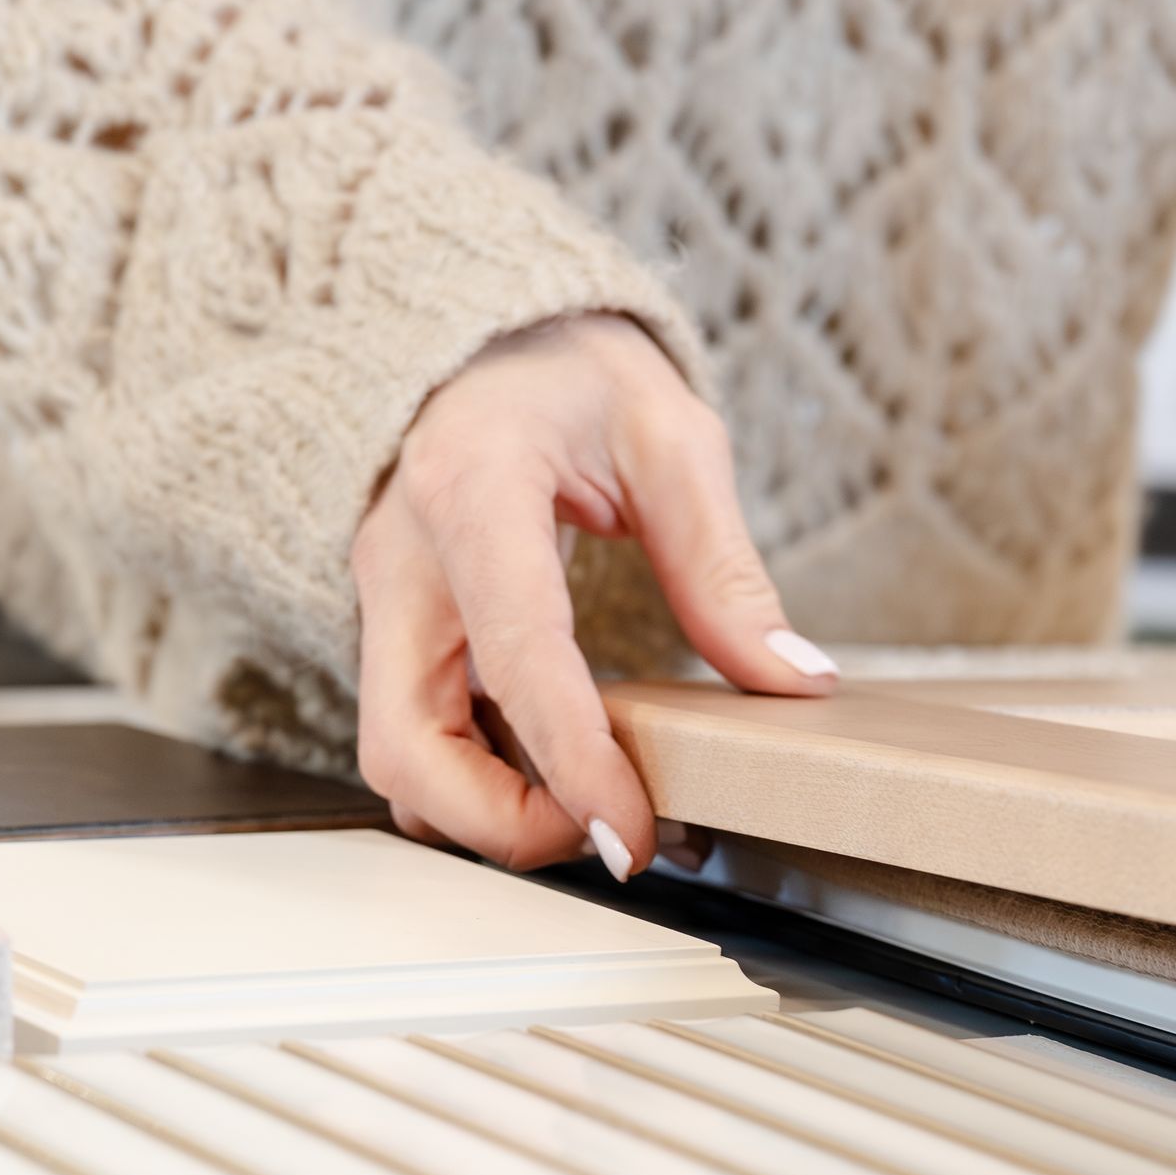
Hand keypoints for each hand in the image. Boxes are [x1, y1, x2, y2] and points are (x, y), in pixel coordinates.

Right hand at [352, 312, 835, 876]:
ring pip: (395, 761)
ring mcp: (382, 602)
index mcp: (470, 489)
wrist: (478, 335)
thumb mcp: (670, 436)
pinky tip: (558, 771)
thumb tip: (793, 680)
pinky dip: (477, 781)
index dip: (572, 764)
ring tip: (598, 802)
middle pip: (406, 748)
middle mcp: (398, 559)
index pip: (515, 656)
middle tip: (615, 834)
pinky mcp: (390, 632)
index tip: (634, 839)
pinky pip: (414, 737)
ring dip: (487, 812)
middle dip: (505, 823)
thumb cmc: (566, 367)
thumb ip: (724, 566)